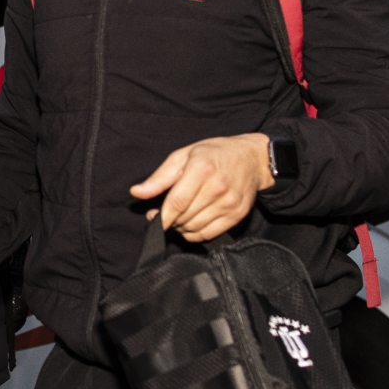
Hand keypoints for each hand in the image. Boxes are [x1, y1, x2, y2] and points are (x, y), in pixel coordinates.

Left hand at [130, 133, 271, 241]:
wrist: (252, 159)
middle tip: (165, 213)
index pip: (177, 202)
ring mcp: (229, 203)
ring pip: (195, 228)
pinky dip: (195, 234)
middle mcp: (218, 187)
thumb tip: (136, 192)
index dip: (162, 216)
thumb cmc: (214, 154)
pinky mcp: (237, 215)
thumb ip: (160, 177)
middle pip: (185, 217)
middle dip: (170, 220)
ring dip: (181, 227)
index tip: (153, 219)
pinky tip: (191, 224)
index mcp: (202, 168)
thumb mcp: (184, 155)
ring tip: (179, 216)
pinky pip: (209, 234)